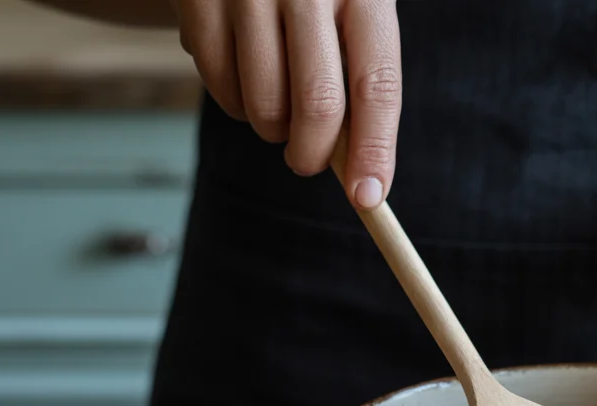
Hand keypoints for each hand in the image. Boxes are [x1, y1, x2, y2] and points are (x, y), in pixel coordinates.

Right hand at [170, 0, 401, 208]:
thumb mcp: (352, 8)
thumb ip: (360, 76)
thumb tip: (362, 169)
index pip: (377, 85)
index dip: (375, 149)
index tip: (369, 196)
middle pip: (318, 104)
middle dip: (314, 155)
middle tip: (307, 164)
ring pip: (264, 104)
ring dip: (272, 129)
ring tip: (277, 111)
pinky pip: (219, 84)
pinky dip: (235, 104)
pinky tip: (244, 82)